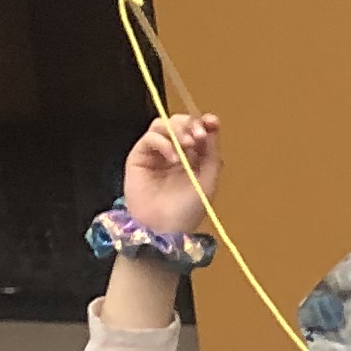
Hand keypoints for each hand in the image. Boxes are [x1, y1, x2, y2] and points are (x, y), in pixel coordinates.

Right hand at [123, 112, 219, 238]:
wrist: (163, 228)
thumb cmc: (187, 210)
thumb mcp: (207, 180)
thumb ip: (211, 154)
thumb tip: (212, 125)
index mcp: (193, 156)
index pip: (197, 129)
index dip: (204, 122)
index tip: (212, 122)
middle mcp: (174, 150)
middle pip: (179, 122)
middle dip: (190, 124)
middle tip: (198, 137)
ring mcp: (155, 152)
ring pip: (162, 124)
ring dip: (177, 130)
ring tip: (187, 145)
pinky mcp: (139, 156)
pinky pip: (149, 137)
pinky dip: (163, 142)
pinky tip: (172, 158)